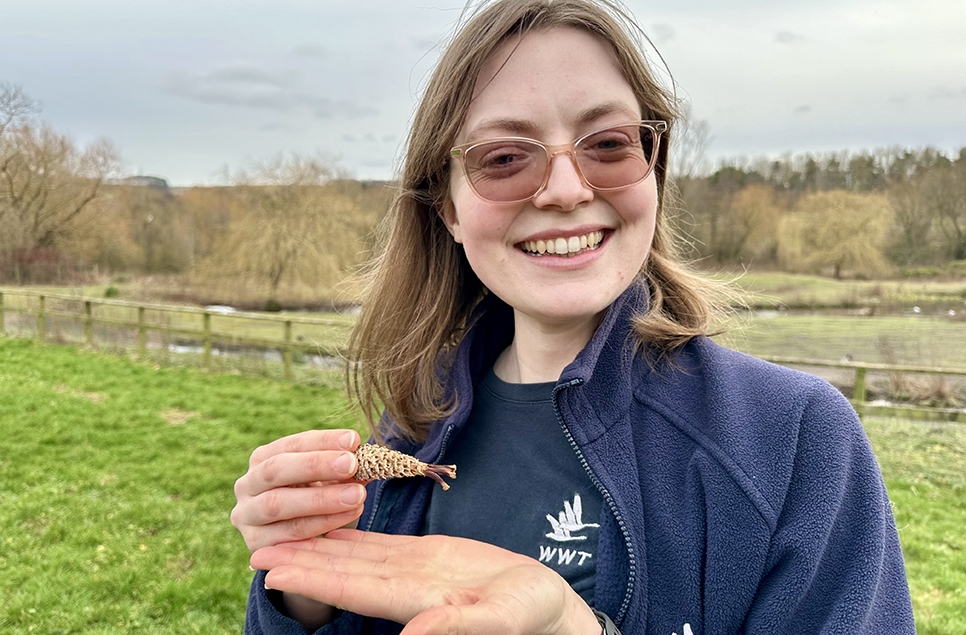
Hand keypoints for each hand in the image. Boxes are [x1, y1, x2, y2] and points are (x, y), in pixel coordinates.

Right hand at [230, 429, 367, 552]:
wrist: (302, 544)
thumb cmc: (318, 500)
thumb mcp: (328, 480)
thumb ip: (343, 469)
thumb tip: (370, 456)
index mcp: (263, 459)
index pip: (291, 444)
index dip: (322, 441)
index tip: (353, 440)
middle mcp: (247, 484)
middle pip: (276, 469)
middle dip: (316, 465)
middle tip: (352, 464)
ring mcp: (247, 515)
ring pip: (278, 503)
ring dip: (321, 498)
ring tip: (357, 495)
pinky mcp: (256, 544)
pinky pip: (287, 534)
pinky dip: (321, 524)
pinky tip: (349, 515)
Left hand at [250, 529, 601, 634]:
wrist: (547, 605)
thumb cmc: (531, 614)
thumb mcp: (499, 618)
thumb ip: (454, 626)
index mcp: (418, 601)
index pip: (354, 589)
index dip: (313, 579)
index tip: (271, 571)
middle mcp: (406, 589)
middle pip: (344, 573)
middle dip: (302, 562)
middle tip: (255, 553)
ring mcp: (413, 574)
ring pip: (357, 557)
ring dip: (319, 548)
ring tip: (281, 538)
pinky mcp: (426, 560)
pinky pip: (380, 546)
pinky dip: (353, 537)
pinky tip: (331, 529)